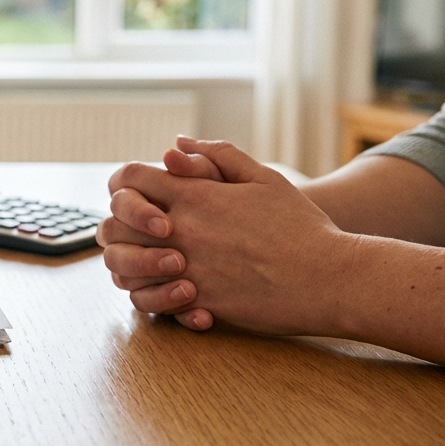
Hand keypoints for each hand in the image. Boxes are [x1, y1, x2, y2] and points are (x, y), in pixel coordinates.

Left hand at [100, 138, 356, 337]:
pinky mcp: (196, 301)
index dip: (126, 185)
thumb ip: (218, 156)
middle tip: (135, 234)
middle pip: (114, 224)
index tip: (139, 196)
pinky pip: (151, 301)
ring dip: (129, 265)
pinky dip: (152, 297)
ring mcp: (185, 267)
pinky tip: (169, 291)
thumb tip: (178, 144)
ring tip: (148, 264)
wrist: (330, 278)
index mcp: (195, 196)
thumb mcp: (264, 178)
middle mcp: (181, 230)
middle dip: (118, 226)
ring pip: (124, 268)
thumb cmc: (301, 227)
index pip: (129, 179)